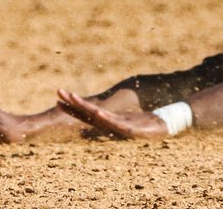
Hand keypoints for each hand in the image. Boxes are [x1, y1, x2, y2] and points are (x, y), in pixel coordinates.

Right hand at [55, 89, 170, 139]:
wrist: (164, 127)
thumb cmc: (148, 123)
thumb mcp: (131, 117)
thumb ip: (119, 113)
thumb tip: (108, 107)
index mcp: (109, 120)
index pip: (86, 113)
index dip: (72, 106)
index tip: (58, 98)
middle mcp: (111, 124)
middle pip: (88, 113)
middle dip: (73, 104)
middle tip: (58, 92)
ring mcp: (120, 127)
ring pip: (98, 116)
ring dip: (85, 108)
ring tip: (73, 97)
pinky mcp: (131, 130)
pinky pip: (116, 123)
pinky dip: (106, 119)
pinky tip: (98, 113)